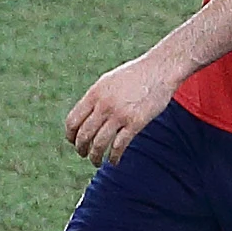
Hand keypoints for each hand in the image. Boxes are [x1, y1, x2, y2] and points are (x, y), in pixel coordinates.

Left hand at [63, 48, 185, 163]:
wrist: (160, 68)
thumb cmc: (135, 74)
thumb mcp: (109, 82)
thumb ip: (96, 98)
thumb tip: (85, 116)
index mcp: (95, 94)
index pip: (73, 121)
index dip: (71, 136)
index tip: (73, 142)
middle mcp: (104, 105)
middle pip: (84, 135)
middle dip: (81, 149)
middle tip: (84, 154)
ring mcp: (120, 114)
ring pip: (99, 144)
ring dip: (95, 157)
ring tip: (97, 162)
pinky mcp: (136, 122)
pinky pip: (119, 146)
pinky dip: (114, 157)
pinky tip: (114, 161)